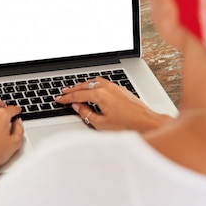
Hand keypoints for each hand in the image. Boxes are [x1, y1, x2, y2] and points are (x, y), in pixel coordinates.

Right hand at [55, 77, 169, 131]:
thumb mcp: (101, 123)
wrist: (147, 122)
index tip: (59, 99)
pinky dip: (93, 84)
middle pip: (84, 85)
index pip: (78, 95)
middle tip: (63, 92)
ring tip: (75, 89)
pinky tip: (92, 88)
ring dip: (83, 84)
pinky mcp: (120, 88)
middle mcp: (106, 87)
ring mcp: (114, 86)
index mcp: (99, 94)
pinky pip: (102, 82)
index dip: (66, 98)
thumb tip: (78, 107)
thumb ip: (86, 113)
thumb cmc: (127, 125)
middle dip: (72, 89)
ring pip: (93, 81)